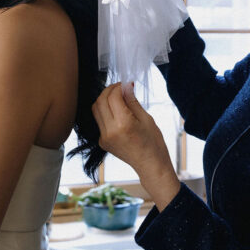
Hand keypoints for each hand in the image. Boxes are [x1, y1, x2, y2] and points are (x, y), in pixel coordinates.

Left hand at [92, 83, 180, 208]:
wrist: (151, 166)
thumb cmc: (153, 143)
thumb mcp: (146, 118)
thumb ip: (132, 101)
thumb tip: (125, 86)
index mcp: (123, 124)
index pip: (112, 97)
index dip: (118, 87)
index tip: (126, 84)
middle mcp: (110, 131)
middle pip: (100, 101)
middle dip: (109, 90)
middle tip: (120, 87)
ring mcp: (104, 138)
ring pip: (96, 110)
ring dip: (104, 100)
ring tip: (118, 97)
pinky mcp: (102, 142)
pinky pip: (99, 121)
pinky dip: (105, 111)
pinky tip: (117, 112)